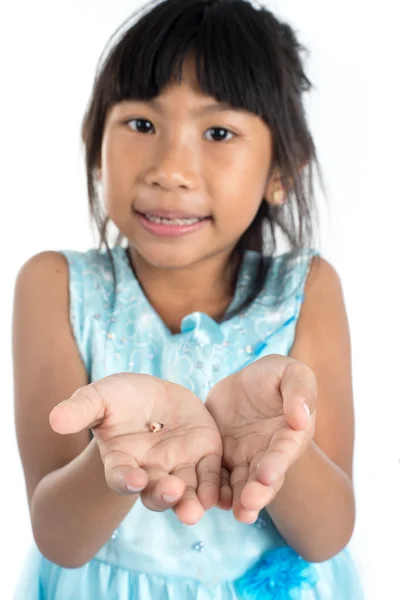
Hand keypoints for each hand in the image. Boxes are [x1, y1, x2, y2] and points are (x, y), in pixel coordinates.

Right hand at [50, 373, 221, 524]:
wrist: (153, 395)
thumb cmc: (120, 398)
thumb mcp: (99, 397)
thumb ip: (80, 409)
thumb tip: (53, 420)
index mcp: (122, 461)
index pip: (121, 477)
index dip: (126, 480)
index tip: (133, 478)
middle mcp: (150, 471)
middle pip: (155, 492)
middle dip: (162, 495)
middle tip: (170, 492)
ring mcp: (178, 467)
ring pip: (184, 492)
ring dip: (189, 503)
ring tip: (193, 511)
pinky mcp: (203, 457)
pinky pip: (209, 476)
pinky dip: (213, 488)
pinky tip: (217, 496)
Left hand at [205, 354, 315, 522]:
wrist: (245, 383)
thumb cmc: (275, 377)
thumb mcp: (291, 372)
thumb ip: (300, 391)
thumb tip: (302, 419)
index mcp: (290, 434)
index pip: (284, 452)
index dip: (276, 464)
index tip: (266, 476)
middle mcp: (269, 453)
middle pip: (264, 477)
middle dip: (257, 493)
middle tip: (248, 505)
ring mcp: (245, 458)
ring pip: (241, 483)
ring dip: (238, 500)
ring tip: (234, 513)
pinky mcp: (222, 457)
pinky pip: (218, 476)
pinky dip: (215, 490)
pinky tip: (208, 500)